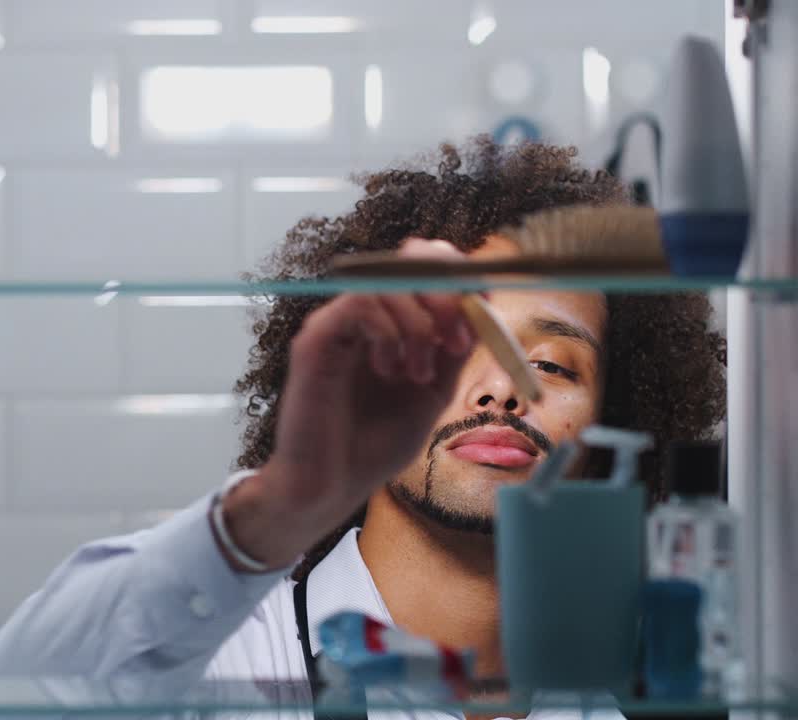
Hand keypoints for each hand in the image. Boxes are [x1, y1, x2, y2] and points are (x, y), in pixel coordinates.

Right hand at [220, 239, 474, 569]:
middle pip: (407, 260)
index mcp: (390, 323)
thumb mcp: (433, 391)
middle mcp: (361, 316)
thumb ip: (453, 349)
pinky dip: (387, 330)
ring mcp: (336, 325)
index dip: (458, 277)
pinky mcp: (315, 340)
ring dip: (418, 326)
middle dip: (445, 294)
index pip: (423, 268)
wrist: (331, 487)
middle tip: (458, 340)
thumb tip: (482, 304)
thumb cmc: (374, 446)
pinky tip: (389, 369)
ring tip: (417, 375)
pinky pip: (358, 304)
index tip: (481, 314)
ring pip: (385, 282)